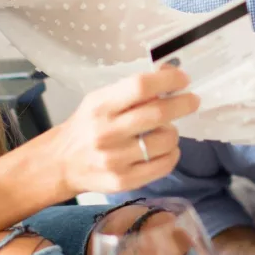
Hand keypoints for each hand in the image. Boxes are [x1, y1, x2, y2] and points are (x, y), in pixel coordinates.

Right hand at [44, 67, 200, 196]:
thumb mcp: (100, 100)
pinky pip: (163, 165)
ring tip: (166, 130)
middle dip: (183, 104)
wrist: (61, 163)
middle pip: (157, 114)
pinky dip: (172, 154)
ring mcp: (115, 160)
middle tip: (193, 101)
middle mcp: (107, 133)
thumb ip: (132, 90)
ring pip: (165, 141)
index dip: (167, 81)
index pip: (140, 87)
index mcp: (100, 106)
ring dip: (174, 132)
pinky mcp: (124, 182)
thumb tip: (170, 73)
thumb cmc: (86, 126)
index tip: (183, 79)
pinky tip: (165, 149)